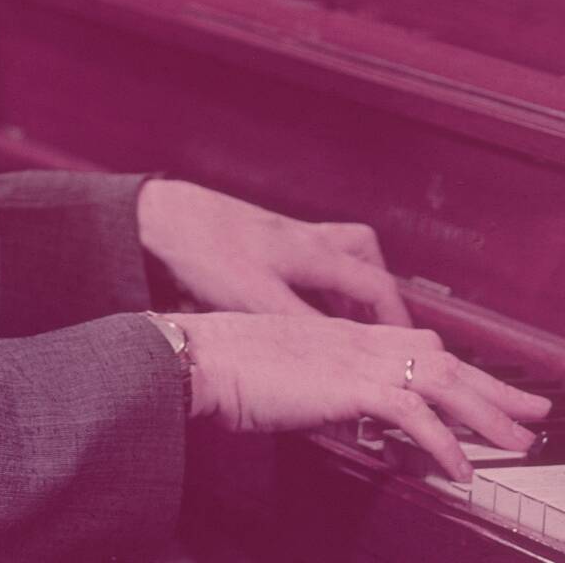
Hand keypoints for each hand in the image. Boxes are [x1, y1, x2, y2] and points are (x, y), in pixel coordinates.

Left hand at [137, 179, 409, 322]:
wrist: (163, 218)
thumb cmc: (204, 250)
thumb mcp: (256, 298)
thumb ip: (303, 323)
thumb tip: (343, 352)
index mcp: (313, 253)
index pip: (377, 286)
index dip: (398, 320)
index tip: (406, 348)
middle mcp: (307, 239)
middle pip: (366, 260)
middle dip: (381, 297)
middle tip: (383, 330)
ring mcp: (286, 237)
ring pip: (340, 254)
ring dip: (350, 286)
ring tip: (347, 322)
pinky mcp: (265, 242)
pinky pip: (311, 260)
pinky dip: (318, 283)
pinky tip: (303, 308)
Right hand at [159, 312, 552, 481]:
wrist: (200, 356)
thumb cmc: (225, 367)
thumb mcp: (283, 372)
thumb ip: (318, 385)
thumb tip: (338, 411)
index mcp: (341, 335)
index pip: (416, 345)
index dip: (457, 366)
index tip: (484, 386)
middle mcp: (355, 340)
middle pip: (441, 358)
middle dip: (492, 387)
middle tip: (531, 411)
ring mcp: (354, 358)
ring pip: (441, 380)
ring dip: (486, 412)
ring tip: (519, 439)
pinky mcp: (348, 385)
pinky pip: (413, 415)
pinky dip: (444, 442)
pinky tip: (459, 467)